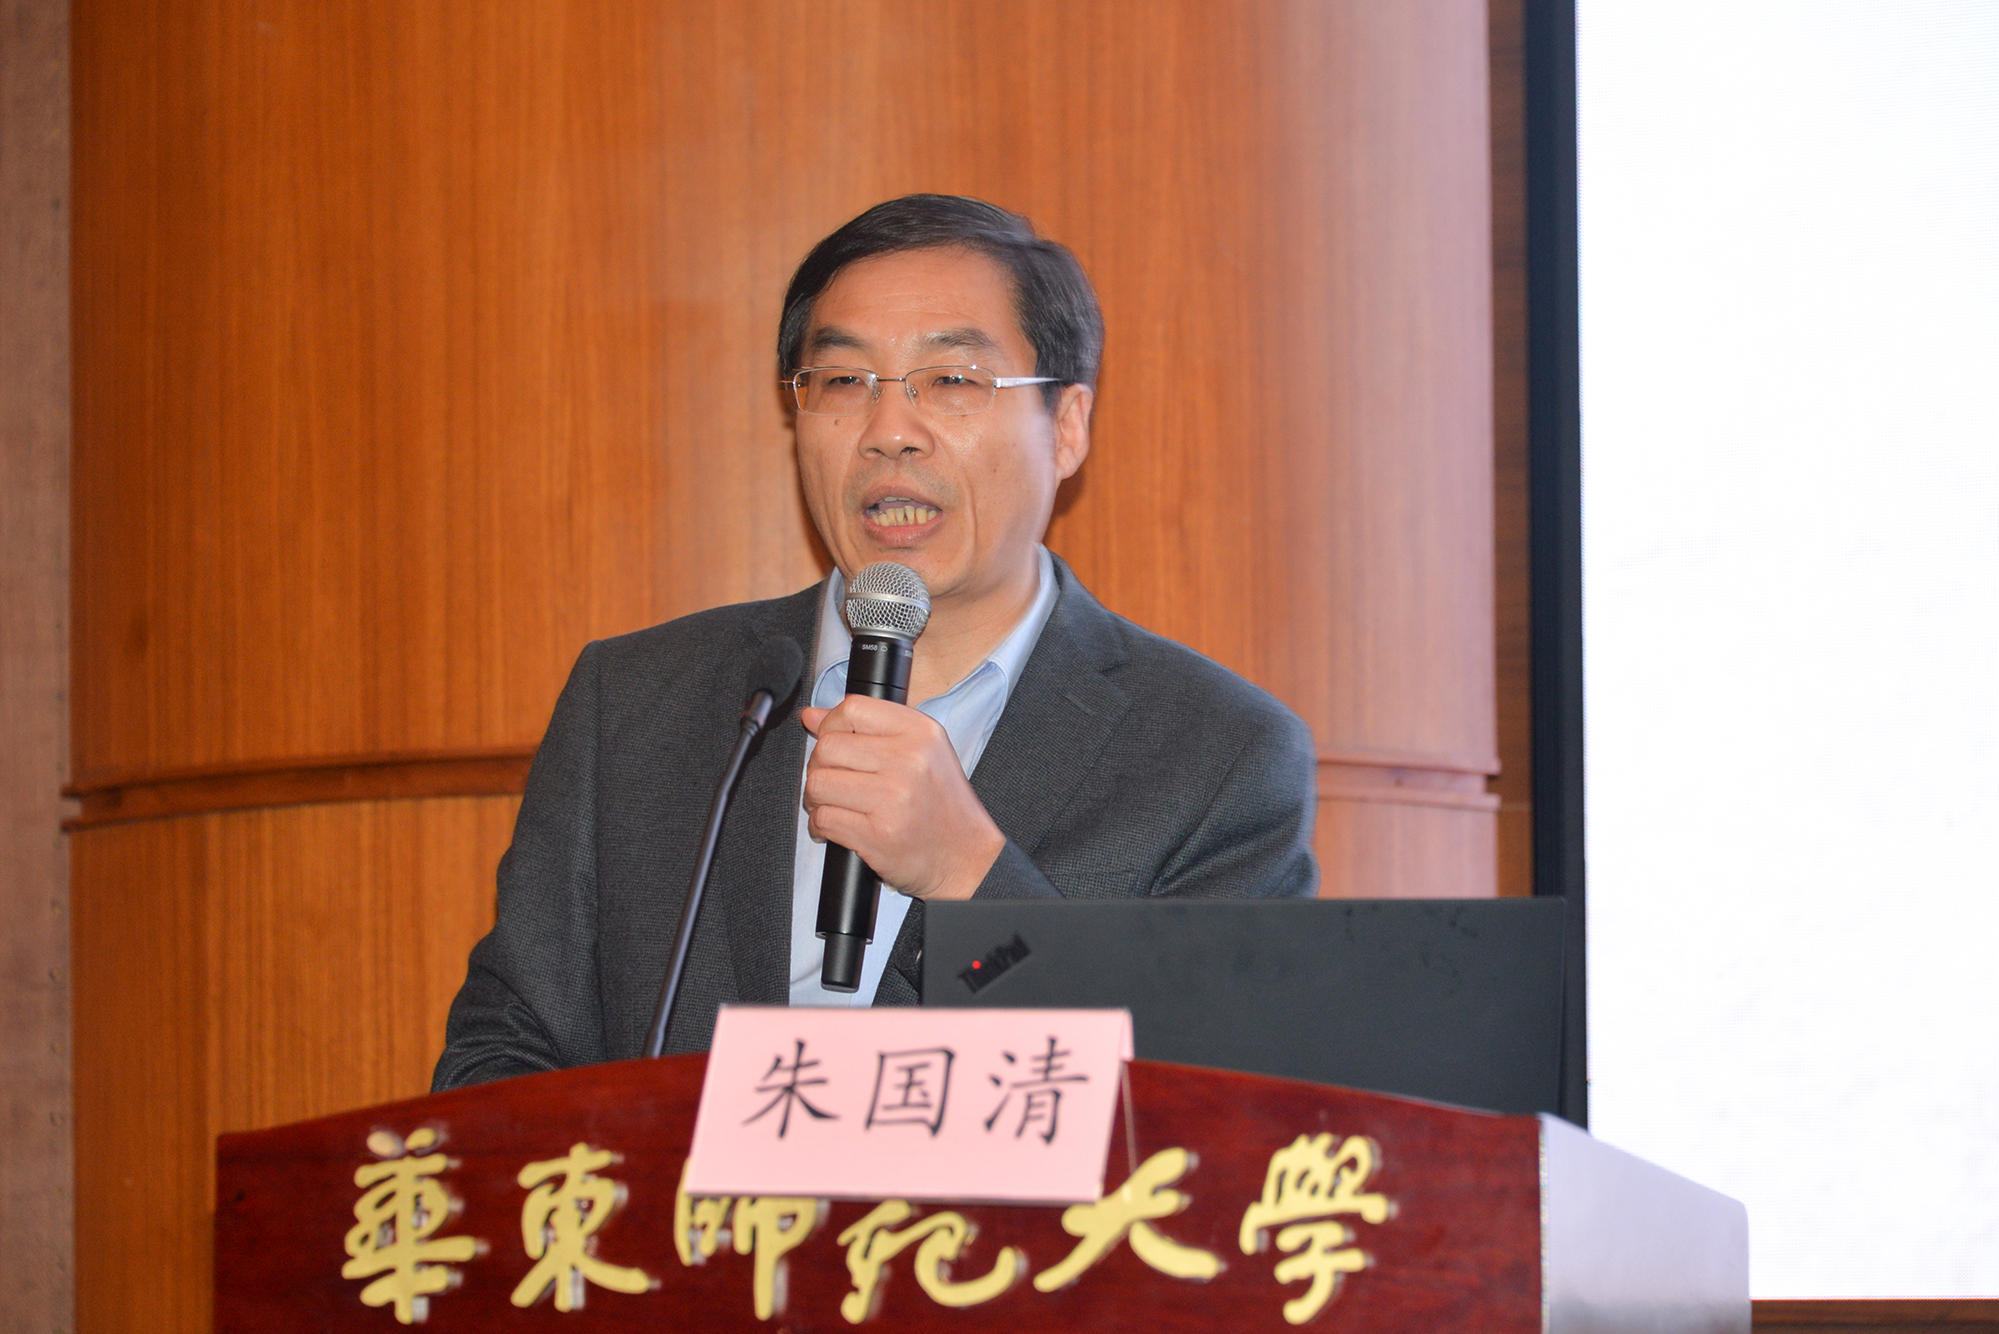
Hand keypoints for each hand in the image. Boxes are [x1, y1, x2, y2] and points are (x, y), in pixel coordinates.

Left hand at [800, 696, 1004, 900]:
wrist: (967, 856)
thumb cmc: (942, 806)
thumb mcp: (921, 752)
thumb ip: (867, 729)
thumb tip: (812, 715)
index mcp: (920, 732)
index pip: (852, 709)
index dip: (831, 725)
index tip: (833, 742)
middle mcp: (908, 760)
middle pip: (828, 747)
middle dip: (818, 766)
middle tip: (831, 781)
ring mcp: (892, 798)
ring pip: (818, 783)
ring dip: (816, 798)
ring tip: (833, 804)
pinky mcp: (877, 834)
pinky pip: (823, 819)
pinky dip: (820, 826)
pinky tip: (836, 827)